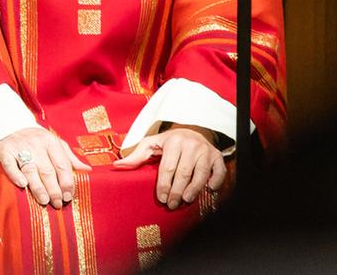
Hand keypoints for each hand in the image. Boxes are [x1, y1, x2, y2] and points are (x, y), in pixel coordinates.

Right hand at [0, 126, 88, 207]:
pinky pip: (10, 164)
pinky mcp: (5, 151)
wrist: (8, 126)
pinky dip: (15, 174)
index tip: (69, 196)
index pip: (62, 165)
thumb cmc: (36, 139)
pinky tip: (22, 184)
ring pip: (31, 169)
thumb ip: (69, 158)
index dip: (67, 182)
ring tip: (44, 201)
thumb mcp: (55, 143)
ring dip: (38, 187)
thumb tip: (87, 170)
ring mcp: (20, 147)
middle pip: (47, 170)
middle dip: (54, 189)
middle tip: (57, 203)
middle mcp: (37, 144)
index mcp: (51, 142)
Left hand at [112, 124, 227, 208]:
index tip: (161, 199)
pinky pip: (219, 170)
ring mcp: (206, 151)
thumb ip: (136, 156)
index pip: (168, 167)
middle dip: (176, 191)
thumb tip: (116, 166)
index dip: (164, 185)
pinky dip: (216, 180)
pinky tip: (210, 189)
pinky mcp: (217, 156)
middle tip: (171, 205)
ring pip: (201, 173)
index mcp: (173, 141)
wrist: (193, 131)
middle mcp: (191, 144)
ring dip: (194, 189)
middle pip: (183, 172)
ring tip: (186, 200)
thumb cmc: (169, 142)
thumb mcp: (151, 144)